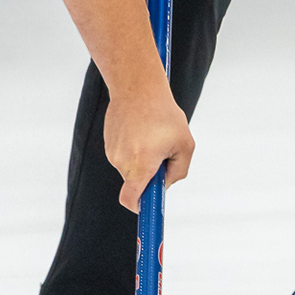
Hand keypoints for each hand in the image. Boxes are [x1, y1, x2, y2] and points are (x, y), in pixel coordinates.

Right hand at [103, 85, 194, 210]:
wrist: (138, 86)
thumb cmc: (165, 115)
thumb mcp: (185, 145)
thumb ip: (179, 171)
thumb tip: (164, 185)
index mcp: (141, 165)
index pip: (131, 200)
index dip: (139, 208)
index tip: (148, 209)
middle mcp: (122, 162)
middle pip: (137, 182)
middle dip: (150, 175)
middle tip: (164, 152)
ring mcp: (113, 152)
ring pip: (131, 167)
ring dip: (144, 158)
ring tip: (152, 133)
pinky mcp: (109, 142)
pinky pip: (125, 154)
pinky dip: (135, 147)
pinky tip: (141, 127)